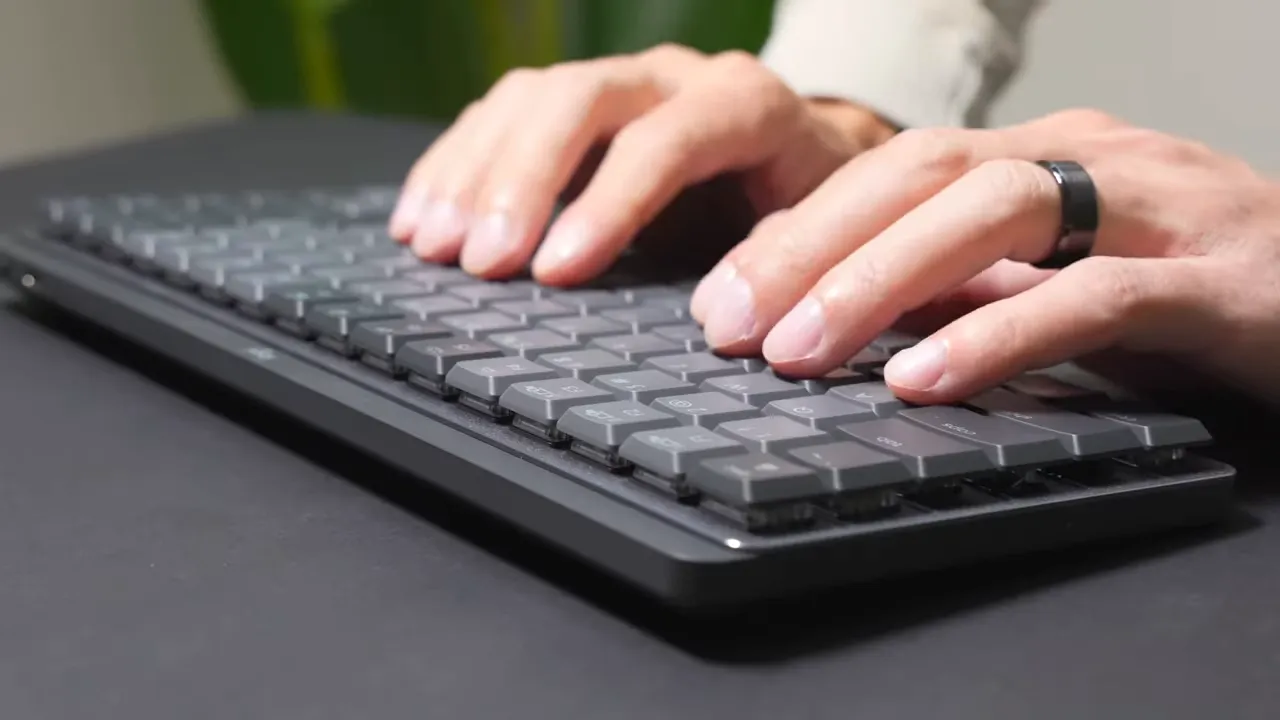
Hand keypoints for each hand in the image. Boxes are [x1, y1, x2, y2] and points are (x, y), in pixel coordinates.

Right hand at [387, 44, 896, 284]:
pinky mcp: (573, 101)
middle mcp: (672, 76)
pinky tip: (421, 216)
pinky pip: (501, 113)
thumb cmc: (807, 201)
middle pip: (580, 99)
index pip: (664, 140)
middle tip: (479, 261)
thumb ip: (778, 259)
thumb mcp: (817, 229)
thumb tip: (724, 317)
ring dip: (472, 172)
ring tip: (431, 243)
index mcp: (743, 103)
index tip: (554, 272)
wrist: (804, 154)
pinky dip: (455, 164)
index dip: (606, 204)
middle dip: (521, 182)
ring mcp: (617, 81)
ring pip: (529, 98)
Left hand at [690, 109, 1279, 405]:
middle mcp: (1093, 159)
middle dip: (812, 249)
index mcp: (1043, 155)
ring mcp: (1161, 209)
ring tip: (798, 350)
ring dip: (881, 279)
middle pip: (924, 174)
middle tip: (728, 324)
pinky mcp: (1222, 282)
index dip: (800, 229)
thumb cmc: (1194, 286)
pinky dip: (1001, 335)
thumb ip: (968, 285)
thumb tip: (851, 314)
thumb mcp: (1056, 275)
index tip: (722, 294)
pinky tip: (925, 379)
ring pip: (998, 212)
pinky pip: (1097, 297)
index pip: (894, 169)